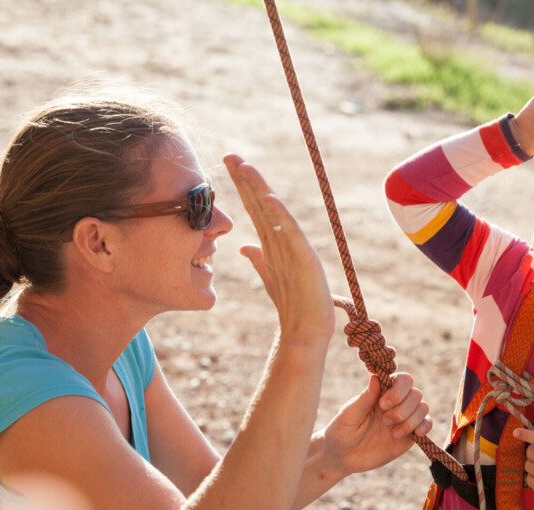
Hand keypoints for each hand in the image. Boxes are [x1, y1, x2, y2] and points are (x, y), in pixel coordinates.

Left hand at [224, 154, 333, 344]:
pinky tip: (269, 199)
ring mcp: (295, 246)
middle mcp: (284, 238)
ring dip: (260, 188)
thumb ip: (259, 259)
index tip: (227, 165)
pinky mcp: (304, 258)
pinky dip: (280, 216)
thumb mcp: (269, 276)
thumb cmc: (293, 302)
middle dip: (246, 178)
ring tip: (245, 168)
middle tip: (229, 155)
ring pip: (274, 212)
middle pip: (262, 203)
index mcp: (274, 241)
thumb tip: (244, 246)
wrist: (306, 328)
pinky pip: (290, 233)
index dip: (241, 185)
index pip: (254, 207)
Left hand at [323, 372, 431, 474]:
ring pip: (423, 408)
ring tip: (393, 433)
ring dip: (410, 420)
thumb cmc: (342, 431)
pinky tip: (414, 434)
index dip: (398, 390)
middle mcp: (396, 403)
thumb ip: (365, 398)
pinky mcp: (409, 435)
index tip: (383, 404)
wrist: (343, 456)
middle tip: (385, 421)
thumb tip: (376, 377)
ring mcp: (404, 418)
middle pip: (415, 394)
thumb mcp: (350, 415)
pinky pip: (426, 424)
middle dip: (402, 408)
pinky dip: (424, 427)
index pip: (402, 380)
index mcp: (381, 392)